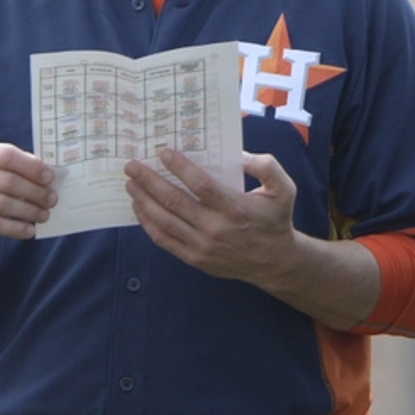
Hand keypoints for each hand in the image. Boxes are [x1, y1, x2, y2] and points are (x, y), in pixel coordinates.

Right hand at [0, 142, 55, 244]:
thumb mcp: (3, 172)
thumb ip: (23, 168)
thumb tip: (50, 174)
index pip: (7, 155)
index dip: (31, 167)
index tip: (49, 177)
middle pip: (7, 181)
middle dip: (35, 192)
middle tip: (52, 200)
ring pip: (2, 204)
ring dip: (29, 211)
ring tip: (44, 215)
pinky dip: (16, 228)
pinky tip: (30, 230)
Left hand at [125, 149, 297, 284]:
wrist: (274, 262)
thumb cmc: (275, 219)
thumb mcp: (284, 188)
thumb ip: (266, 166)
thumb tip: (239, 155)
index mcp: (236, 208)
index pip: (201, 185)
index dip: (180, 168)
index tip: (162, 152)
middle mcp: (216, 228)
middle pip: (174, 202)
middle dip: (149, 181)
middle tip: (131, 166)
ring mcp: (202, 246)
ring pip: (164, 221)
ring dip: (143, 200)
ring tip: (130, 184)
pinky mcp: (194, 258)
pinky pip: (164, 240)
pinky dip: (148, 223)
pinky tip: (139, 208)